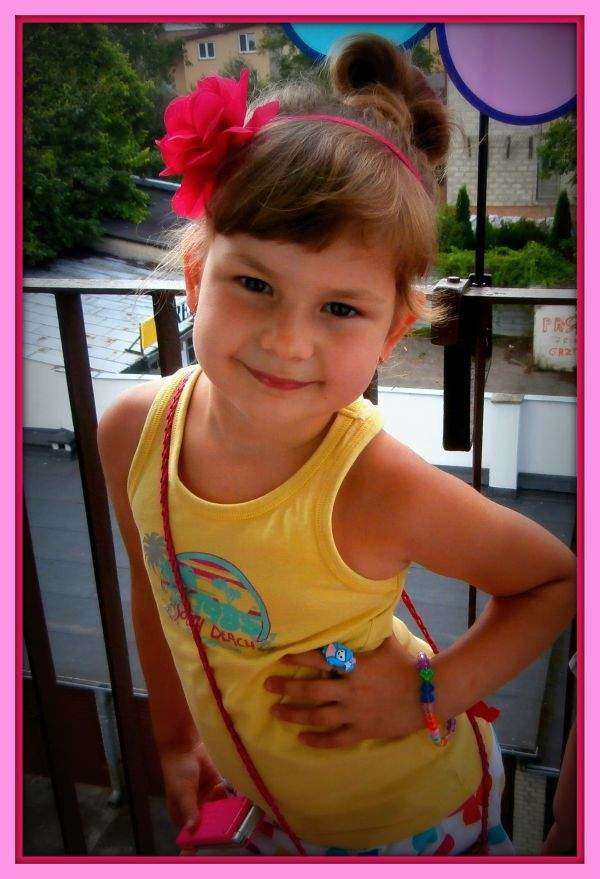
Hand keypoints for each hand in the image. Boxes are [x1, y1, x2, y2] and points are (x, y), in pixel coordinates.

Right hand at [159, 742, 227, 851]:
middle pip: (210, 823)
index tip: (216, 839)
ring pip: (219, 811)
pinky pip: (225, 796)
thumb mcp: (183, 792)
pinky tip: (233, 794)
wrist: (184, 746)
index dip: (204, 837)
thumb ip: (189, 810)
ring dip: (226, 809)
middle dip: (219, 823)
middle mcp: (196, 810)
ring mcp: (207, 799)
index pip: (194, 833)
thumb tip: (192, 829)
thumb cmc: (177, 771)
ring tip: (232, 807)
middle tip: (231, 824)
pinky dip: (230, 796)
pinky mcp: (216, 787)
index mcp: (182, 816)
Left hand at [264, 636, 424, 747]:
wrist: (428, 695)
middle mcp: (350, 690)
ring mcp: (355, 712)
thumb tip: (365, 607)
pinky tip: (302, 739)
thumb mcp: (388, 643)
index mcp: (354, 666)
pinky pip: (335, 739)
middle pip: (311, 689)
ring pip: (318, 715)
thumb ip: (372, 630)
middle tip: (268, 684)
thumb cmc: (407, 666)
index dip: (299, 657)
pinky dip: (317, 741)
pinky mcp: (362, 730)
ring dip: (294, 714)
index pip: (320, 659)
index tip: (280, 656)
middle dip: (287, 686)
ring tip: (276, 712)